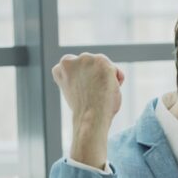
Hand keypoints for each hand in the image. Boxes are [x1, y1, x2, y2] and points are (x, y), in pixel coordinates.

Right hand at [52, 53, 124, 168]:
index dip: (84, 80)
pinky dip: (116, 81)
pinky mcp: (101, 61)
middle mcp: (70, 59)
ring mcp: (85, 59)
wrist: (89, 118)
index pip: (77, 67)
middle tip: (93, 94)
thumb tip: (93, 75)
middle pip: (91, 64)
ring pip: (103, 66)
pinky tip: (109, 91)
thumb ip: (78, 78)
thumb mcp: (73, 90)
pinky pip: (115, 71)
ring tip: (100, 93)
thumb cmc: (84, 110)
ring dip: (106, 78)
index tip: (84, 92)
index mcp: (60, 68)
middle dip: (96, 77)